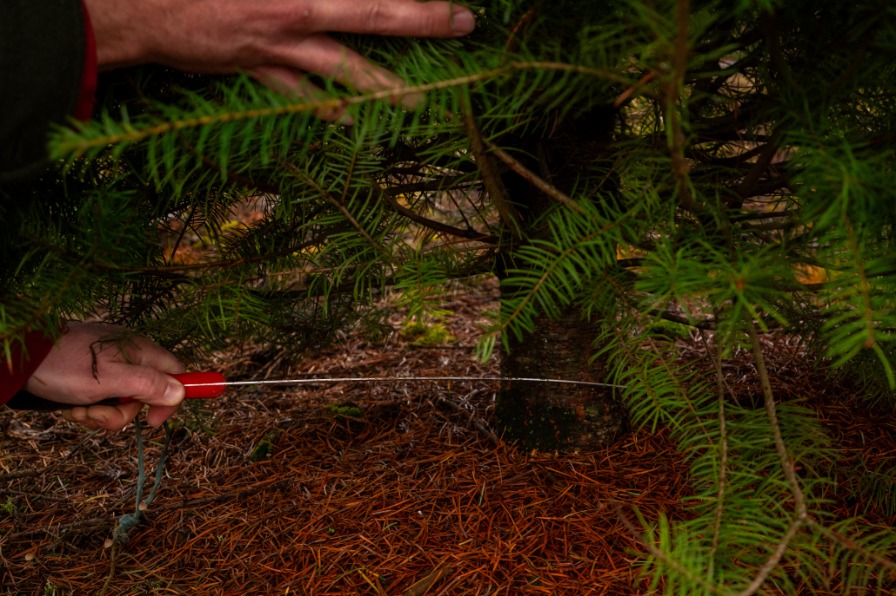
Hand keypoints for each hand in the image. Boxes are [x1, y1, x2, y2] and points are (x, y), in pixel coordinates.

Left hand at [24, 322, 185, 430]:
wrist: (22, 357)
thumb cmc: (64, 366)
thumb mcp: (110, 380)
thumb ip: (148, 385)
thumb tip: (180, 393)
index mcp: (141, 352)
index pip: (175, 374)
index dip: (170, 400)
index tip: (152, 420)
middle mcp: (129, 357)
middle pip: (145, 394)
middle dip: (122, 413)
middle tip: (98, 414)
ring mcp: (109, 365)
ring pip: (120, 401)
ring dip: (101, 413)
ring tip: (79, 408)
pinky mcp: (91, 374)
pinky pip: (101, 398)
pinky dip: (88, 407)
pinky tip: (71, 404)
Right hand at [85, 0, 475, 101]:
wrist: (146, 8)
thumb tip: (333, 0)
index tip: (445, 1)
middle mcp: (300, 10)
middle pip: (376, 13)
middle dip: (424, 18)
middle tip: (464, 22)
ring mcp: (282, 47)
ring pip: (346, 69)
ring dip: (386, 84)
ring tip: (419, 101)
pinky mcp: (260, 72)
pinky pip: (301, 97)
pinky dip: (327, 110)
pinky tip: (351, 121)